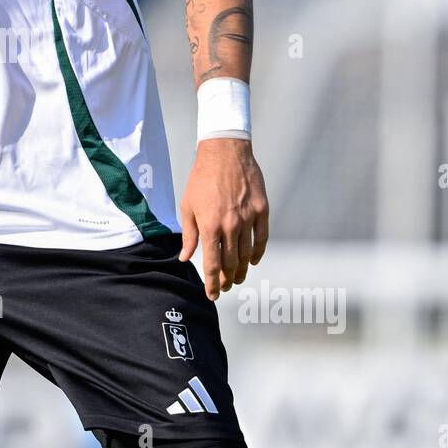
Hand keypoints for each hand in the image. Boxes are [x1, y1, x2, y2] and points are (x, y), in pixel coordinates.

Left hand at [178, 140, 268, 299]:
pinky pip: (262, 238)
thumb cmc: (201, 179)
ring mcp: (248, 218)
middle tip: (225, 287)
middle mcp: (230, 225)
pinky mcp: (262, 210)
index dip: (213, 283)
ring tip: (238, 278)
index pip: (213, 264)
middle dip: (227, 279)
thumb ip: (189, 235)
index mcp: (209, 226)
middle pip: (231, 263)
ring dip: (243, 270)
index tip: (213, 294)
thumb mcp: (187, 206)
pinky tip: (253, 261)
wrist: (224, 153)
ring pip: (247, 254)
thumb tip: (185, 258)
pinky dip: (258, 253)